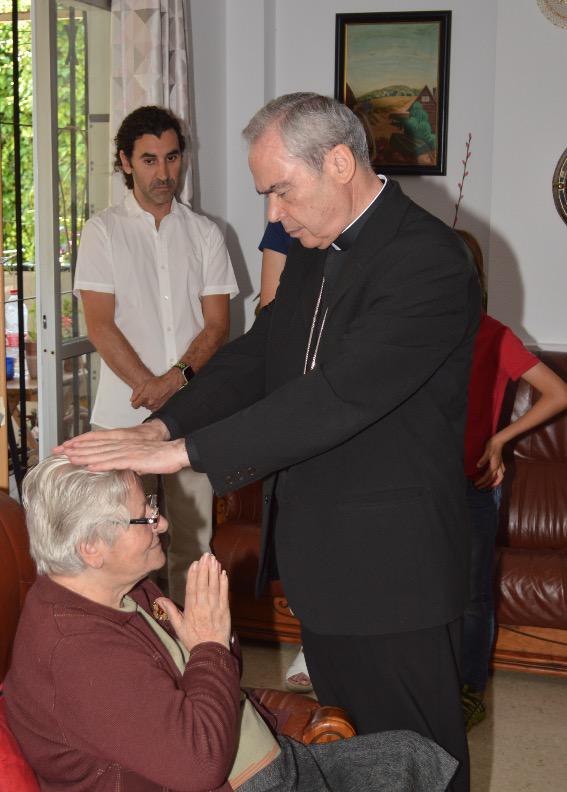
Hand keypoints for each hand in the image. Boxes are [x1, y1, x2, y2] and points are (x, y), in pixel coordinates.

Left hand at [57, 436, 188, 475]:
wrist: (176, 452)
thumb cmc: (162, 457)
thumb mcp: (142, 461)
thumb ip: (132, 463)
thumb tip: (128, 469)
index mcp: (123, 445)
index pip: (98, 444)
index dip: (82, 445)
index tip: (67, 448)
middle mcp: (122, 446)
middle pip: (95, 447)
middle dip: (76, 449)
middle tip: (59, 451)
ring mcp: (127, 452)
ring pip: (101, 454)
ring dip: (84, 456)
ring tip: (69, 458)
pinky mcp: (134, 459)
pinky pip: (114, 462)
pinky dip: (101, 464)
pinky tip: (89, 466)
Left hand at [131, 369, 183, 411]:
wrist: (170, 383)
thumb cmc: (158, 382)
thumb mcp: (144, 384)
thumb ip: (136, 393)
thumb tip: (132, 400)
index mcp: (144, 397)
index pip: (134, 405)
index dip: (135, 403)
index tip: (136, 402)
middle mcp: (150, 403)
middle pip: (142, 406)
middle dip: (143, 401)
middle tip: (148, 394)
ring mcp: (156, 406)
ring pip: (148, 407)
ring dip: (149, 403)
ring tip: (154, 396)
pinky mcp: (161, 408)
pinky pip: (155, 408)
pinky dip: (155, 405)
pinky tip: (157, 399)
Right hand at [155, 554, 230, 651]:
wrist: (211, 652)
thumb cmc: (193, 639)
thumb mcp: (178, 626)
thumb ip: (170, 611)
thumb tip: (159, 599)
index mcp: (191, 610)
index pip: (191, 589)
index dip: (193, 575)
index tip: (194, 563)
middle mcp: (203, 607)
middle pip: (203, 584)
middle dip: (204, 569)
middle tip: (206, 555)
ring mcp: (215, 608)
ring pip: (214, 587)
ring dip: (214, 572)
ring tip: (214, 560)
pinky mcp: (225, 610)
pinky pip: (224, 594)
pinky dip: (224, 583)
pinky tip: (223, 573)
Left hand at [474, 436, 504, 488]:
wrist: (499, 440)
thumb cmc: (492, 445)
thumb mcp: (486, 452)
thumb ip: (483, 460)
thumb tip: (478, 466)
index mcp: (494, 466)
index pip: (487, 477)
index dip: (481, 481)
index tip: (476, 485)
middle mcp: (498, 467)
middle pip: (494, 479)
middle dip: (487, 484)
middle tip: (480, 487)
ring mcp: (500, 465)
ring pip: (500, 477)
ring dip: (495, 483)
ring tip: (490, 486)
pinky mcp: (501, 463)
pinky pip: (501, 473)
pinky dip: (498, 477)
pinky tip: (496, 477)